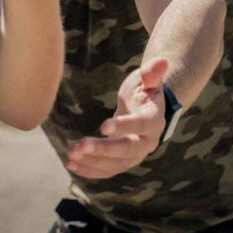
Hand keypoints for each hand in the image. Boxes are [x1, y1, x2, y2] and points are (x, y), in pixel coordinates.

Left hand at [65, 57, 168, 178]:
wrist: (144, 111)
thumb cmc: (143, 91)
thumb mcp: (147, 80)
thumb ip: (152, 73)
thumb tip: (162, 61)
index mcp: (154, 120)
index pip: (141, 125)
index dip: (124, 126)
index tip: (103, 125)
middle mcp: (147, 142)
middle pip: (127, 150)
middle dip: (103, 150)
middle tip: (80, 145)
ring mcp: (135, 155)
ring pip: (116, 164)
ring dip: (92, 161)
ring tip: (71, 154)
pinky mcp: (121, 162)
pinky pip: (107, 171)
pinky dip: (89, 170)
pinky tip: (71, 164)